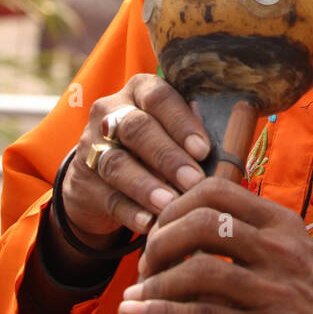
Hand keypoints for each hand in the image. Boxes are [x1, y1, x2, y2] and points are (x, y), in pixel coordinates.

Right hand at [60, 75, 210, 245]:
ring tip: (170, 204)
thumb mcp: (172, 131)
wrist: (102, 176)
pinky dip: (129, 211)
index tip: (204, 149)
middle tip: (193, 181)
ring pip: (117, 164)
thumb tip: (231, 140)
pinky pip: (107, 197)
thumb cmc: (156, 147)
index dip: (181, 123)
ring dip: (146, 186)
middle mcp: (110, 112)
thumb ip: (195, 131)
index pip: (159, 97)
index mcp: (139, 91)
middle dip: (167, 156)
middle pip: (136, 129)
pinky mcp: (82, 182)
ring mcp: (91, 146)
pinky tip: (148, 223)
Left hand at [117, 179, 312, 313]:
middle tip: (147, 265)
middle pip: (202, 222)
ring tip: (137, 295)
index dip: (175, 206)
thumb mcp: (288, 253)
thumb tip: (184, 227)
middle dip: (160, 241)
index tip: (159, 231)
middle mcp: (278, 249)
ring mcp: (273, 290)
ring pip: (198, 269)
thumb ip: (247, 236)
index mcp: (281, 223)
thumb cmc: (310, 302)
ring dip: (155, 282)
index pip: (217, 191)